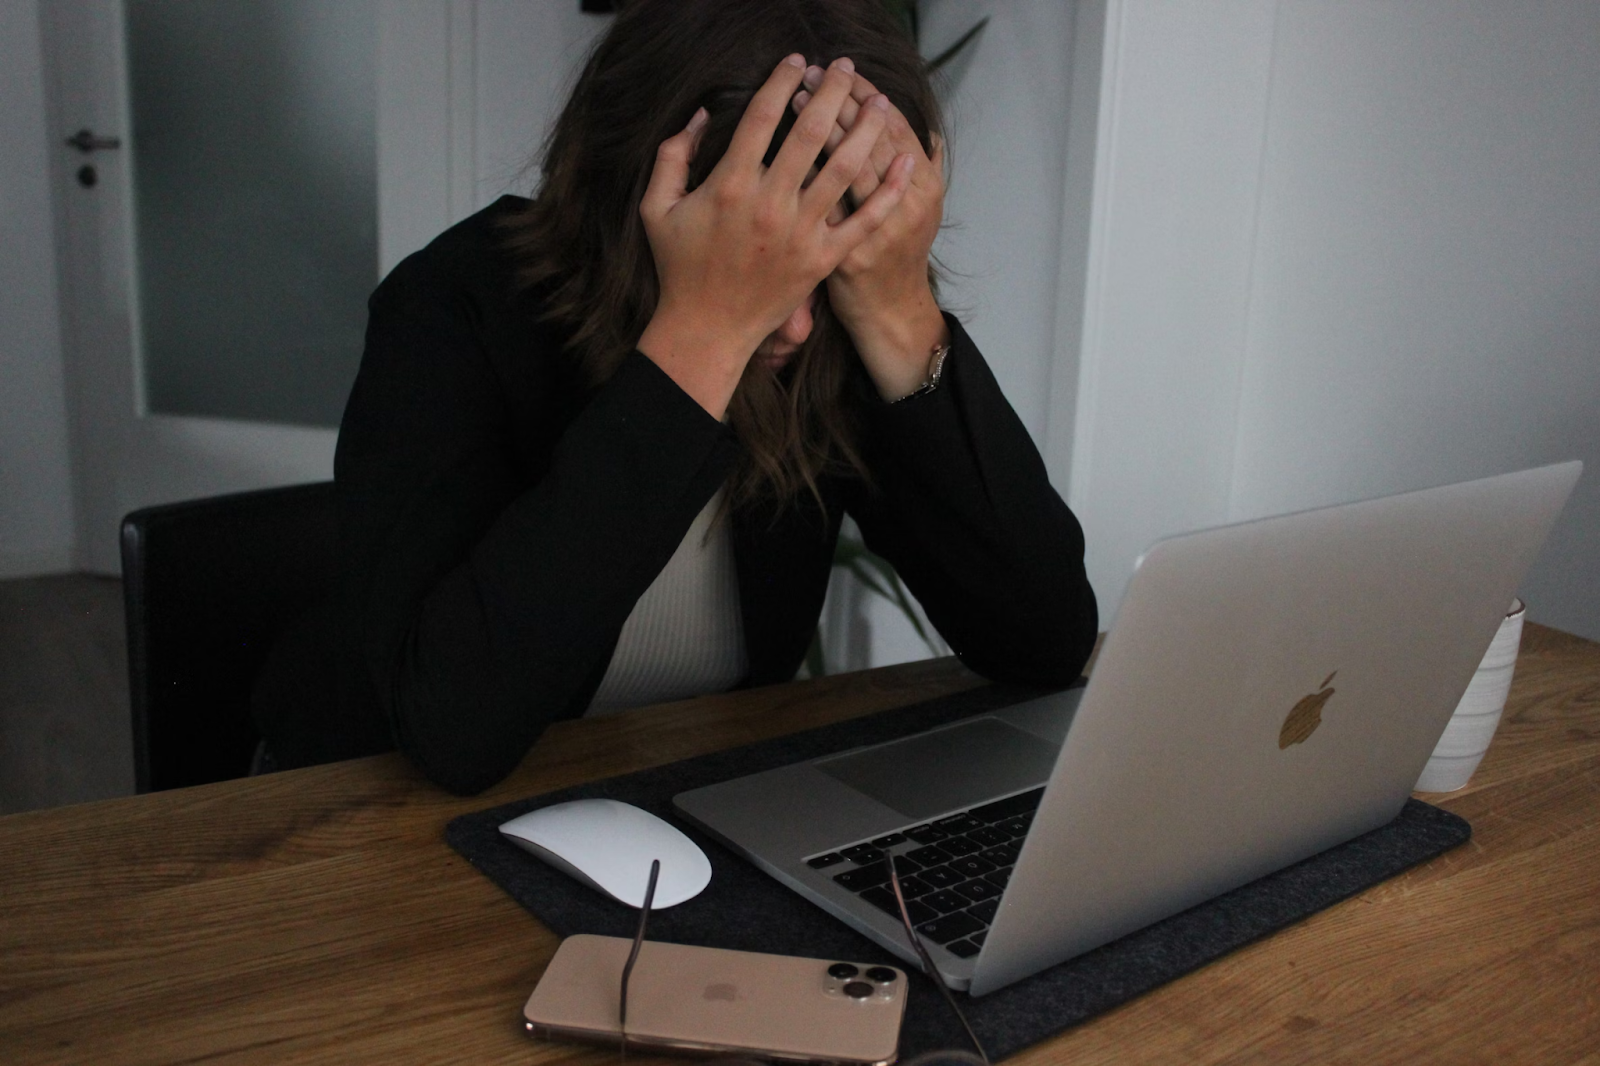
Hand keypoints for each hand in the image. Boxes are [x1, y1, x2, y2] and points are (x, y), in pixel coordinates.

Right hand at [636, 56, 913, 418]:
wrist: (707, 329)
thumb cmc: (680, 268)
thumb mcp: (656, 208)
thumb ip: (672, 156)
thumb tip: (698, 114)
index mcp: (730, 185)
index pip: (762, 116)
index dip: (782, 81)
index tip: (798, 62)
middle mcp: (770, 204)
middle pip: (811, 132)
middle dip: (832, 92)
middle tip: (846, 68)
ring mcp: (801, 233)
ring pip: (844, 168)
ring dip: (866, 128)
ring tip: (879, 102)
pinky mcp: (823, 259)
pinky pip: (864, 219)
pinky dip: (889, 190)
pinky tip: (905, 160)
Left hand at [794, 68, 948, 401]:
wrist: (888, 312)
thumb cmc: (898, 253)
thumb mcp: (922, 209)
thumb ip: (924, 169)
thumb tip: (928, 132)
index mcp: (925, 188)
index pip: (895, 125)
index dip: (867, 94)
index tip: (843, 71)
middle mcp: (906, 207)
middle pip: (868, 138)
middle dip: (838, 100)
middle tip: (813, 74)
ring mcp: (873, 232)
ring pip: (844, 166)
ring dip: (817, 127)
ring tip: (795, 99)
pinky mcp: (841, 254)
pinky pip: (819, 205)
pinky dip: (802, 175)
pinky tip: (781, 149)